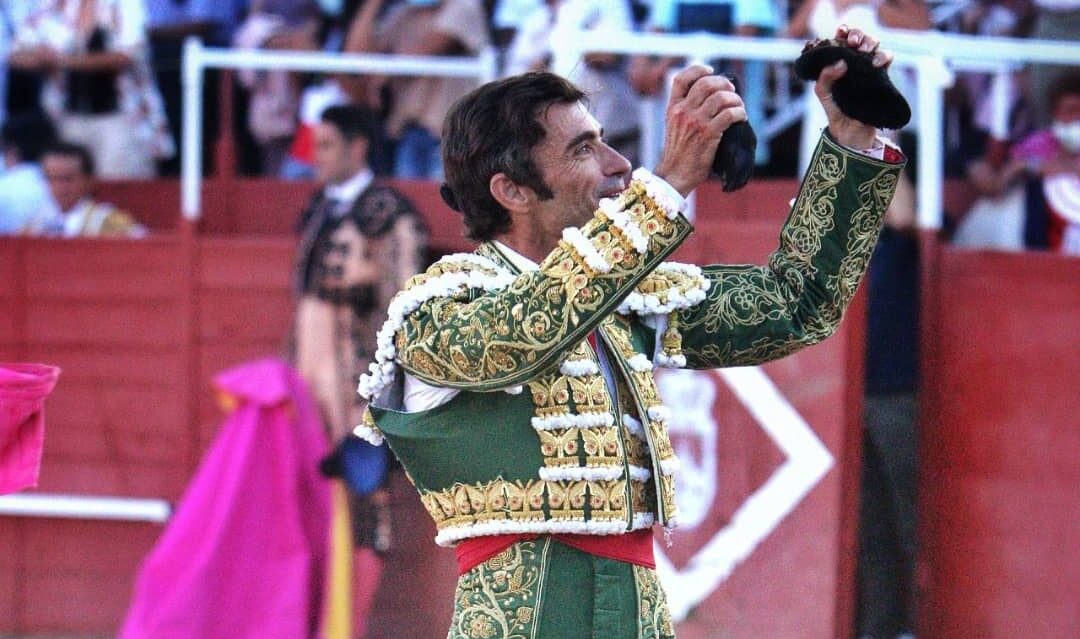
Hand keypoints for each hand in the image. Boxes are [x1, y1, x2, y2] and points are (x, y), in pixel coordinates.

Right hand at [654, 65, 746, 196]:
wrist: (675, 174)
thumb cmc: (679, 153)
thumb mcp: (674, 126)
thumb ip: (686, 110)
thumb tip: (710, 96)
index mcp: (672, 107)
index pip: (681, 79)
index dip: (698, 70)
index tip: (711, 70)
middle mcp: (682, 111)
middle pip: (706, 83)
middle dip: (724, 83)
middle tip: (732, 92)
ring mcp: (695, 121)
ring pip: (721, 97)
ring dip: (735, 99)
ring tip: (739, 107)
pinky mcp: (708, 133)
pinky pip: (729, 114)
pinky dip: (740, 113)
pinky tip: (742, 118)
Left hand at [816, 25, 892, 148]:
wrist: (851, 133)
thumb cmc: (836, 111)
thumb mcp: (823, 94)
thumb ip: (825, 78)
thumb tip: (841, 63)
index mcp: (838, 62)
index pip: (842, 39)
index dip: (844, 31)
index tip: (841, 33)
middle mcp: (854, 63)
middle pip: (860, 38)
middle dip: (857, 35)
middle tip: (852, 43)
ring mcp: (868, 69)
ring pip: (875, 45)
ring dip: (871, 42)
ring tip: (863, 51)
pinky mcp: (882, 77)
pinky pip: (887, 59)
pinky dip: (884, 56)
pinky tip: (876, 63)